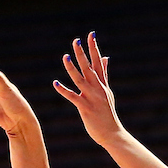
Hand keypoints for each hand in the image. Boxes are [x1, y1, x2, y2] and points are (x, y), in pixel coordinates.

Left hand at [53, 32, 122, 146]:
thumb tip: (105, 57)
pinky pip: (73, 97)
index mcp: (102, 84)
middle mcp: (98, 88)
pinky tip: (55, 83)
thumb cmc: (108, 114)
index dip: (94, 48)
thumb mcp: (108, 92)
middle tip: (76, 40)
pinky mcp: (85, 108)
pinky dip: (63, 90)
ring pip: (80, 80)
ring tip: (65, 56)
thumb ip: (104, 74)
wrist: (112, 133)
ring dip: (72, 68)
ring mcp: (92, 98)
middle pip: (89, 67)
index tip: (91, 34)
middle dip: (82, 54)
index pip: (98, 62)